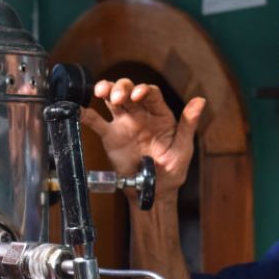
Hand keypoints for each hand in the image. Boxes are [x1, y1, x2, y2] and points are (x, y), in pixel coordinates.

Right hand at [81, 79, 205, 198]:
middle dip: (122, 87)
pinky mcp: (110, 136)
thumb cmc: (172, 170)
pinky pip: (96, 121)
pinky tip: (78, 109)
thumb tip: (200, 101)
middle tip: (117, 96)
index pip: (150, 94)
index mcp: (159, 114)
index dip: (142, 90)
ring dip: (105, 91)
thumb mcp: (183, 148)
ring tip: (100, 92)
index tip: (137, 95)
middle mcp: (141, 114)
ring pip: (111, 100)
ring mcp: (124, 123)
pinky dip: (86, 114)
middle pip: (128, 91)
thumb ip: (188, 124)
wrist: (153, 191)